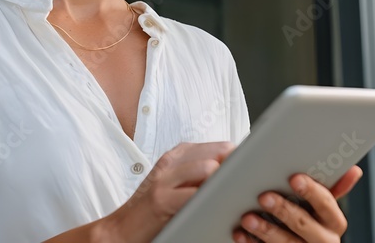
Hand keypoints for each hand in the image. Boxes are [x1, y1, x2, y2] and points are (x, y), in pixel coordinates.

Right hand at [101, 141, 235, 242]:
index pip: (221, 146)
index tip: (250, 173)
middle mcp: (171, 161)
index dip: (239, 160)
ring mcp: (165, 178)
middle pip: (218, 153)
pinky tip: (214, 208)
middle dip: (235, 169)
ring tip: (228, 198)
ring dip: (222, 184)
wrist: (124, 228)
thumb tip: (236, 168)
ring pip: (208, 169)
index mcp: (179, 154)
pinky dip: (209, 200)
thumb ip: (202, 172)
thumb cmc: (156, 208)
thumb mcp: (178, 182)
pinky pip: (194, 194)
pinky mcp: (161, 199)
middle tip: (244, 185)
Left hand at [232, 165, 362, 242]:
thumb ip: (333, 187)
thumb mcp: (321, 204)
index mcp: (334, 221)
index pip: (326, 203)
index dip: (311, 191)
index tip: (295, 179)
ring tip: (248, 218)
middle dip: (284, 210)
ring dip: (265, 230)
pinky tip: (241, 234)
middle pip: (304, 225)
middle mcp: (323, 239)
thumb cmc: (309, 218)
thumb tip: (354, 170)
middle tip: (264, 197)